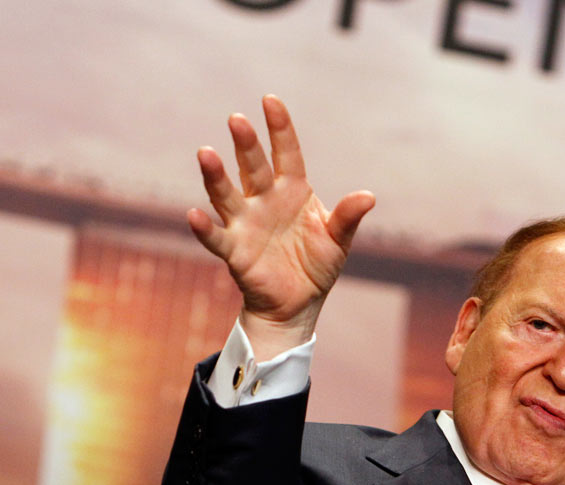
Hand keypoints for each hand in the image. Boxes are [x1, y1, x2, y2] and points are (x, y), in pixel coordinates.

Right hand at [187, 95, 374, 358]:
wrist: (298, 303)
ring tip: (205, 153)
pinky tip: (194, 215)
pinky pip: (217, 237)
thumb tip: (369, 196)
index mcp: (292, 191)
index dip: (279, 128)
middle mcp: (264, 201)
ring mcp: (246, 224)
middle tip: (238, 120)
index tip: (270, 100)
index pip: (286, 153)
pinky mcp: (235, 251)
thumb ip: (348, 217)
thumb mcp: (338, 240)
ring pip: (227, 195)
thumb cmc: (317, 265)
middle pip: (253, 167)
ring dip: (216, 176)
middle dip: (246, 144)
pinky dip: (205, 228)